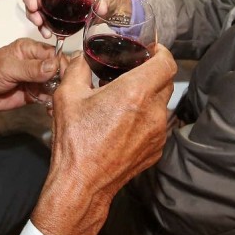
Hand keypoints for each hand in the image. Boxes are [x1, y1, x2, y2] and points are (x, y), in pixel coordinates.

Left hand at [0, 38, 58, 110]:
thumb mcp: (9, 68)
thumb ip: (32, 68)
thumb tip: (54, 65)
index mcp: (29, 49)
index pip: (54, 54)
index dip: (62, 65)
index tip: (67, 76)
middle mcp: (35, 62)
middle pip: (58, 69)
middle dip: (63, 79)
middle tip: (65, 90)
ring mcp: (35, 79)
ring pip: (54, 84)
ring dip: (58, 92)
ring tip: (59, 100)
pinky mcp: (33, 93)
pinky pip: (47, 96)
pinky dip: (51, 101)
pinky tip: (51, 107)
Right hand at [29, 45, 176, 234]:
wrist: (82, 184)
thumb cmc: (75, 141)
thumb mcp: (67, 96)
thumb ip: (78, 68)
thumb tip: (82, 56)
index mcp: (134, 93)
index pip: (166, 62)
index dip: (160, 52)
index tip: (149, 50)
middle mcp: (153, 112)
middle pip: (165, 81)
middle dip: (150, 73)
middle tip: (129, 72)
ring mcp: (158, 133)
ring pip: (161, 103)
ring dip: (147, 96)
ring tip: (123, 99)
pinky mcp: (156, 149)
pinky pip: (157, 124)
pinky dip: (145, 118)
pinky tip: (123, 122)